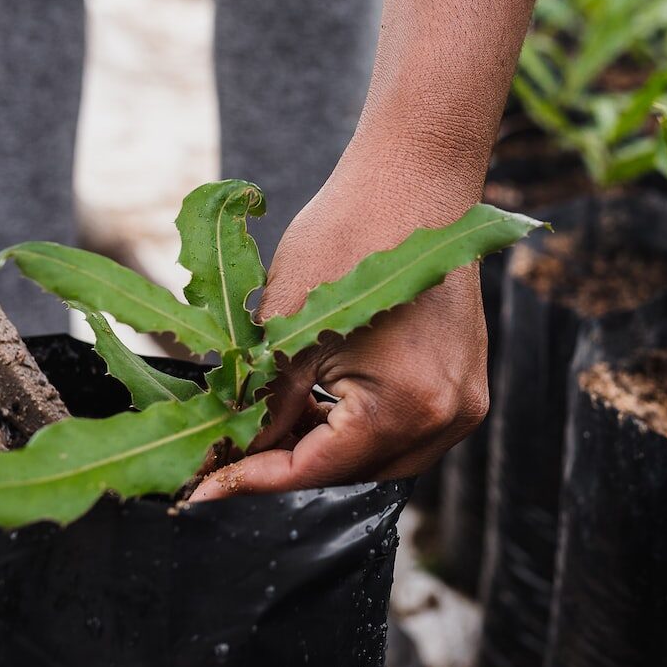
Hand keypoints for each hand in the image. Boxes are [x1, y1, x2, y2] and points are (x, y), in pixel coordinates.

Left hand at [191, 148, 489, 499]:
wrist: (413, 178)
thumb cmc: (348, 234)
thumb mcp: (287, 326)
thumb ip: (263, 402)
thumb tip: (228, 452)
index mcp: (405, 404)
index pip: (316, 469)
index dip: (251, 478)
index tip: (200, 488)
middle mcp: (446, 416)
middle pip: (352, 475)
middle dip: (289, 466)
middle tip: (229, 453)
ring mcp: (464, 404)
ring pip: (380, 460)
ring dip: (326, 451)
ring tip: (271, 425)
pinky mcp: (466, 387)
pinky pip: (404, 433)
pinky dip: (358, 429)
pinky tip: (318, 406)